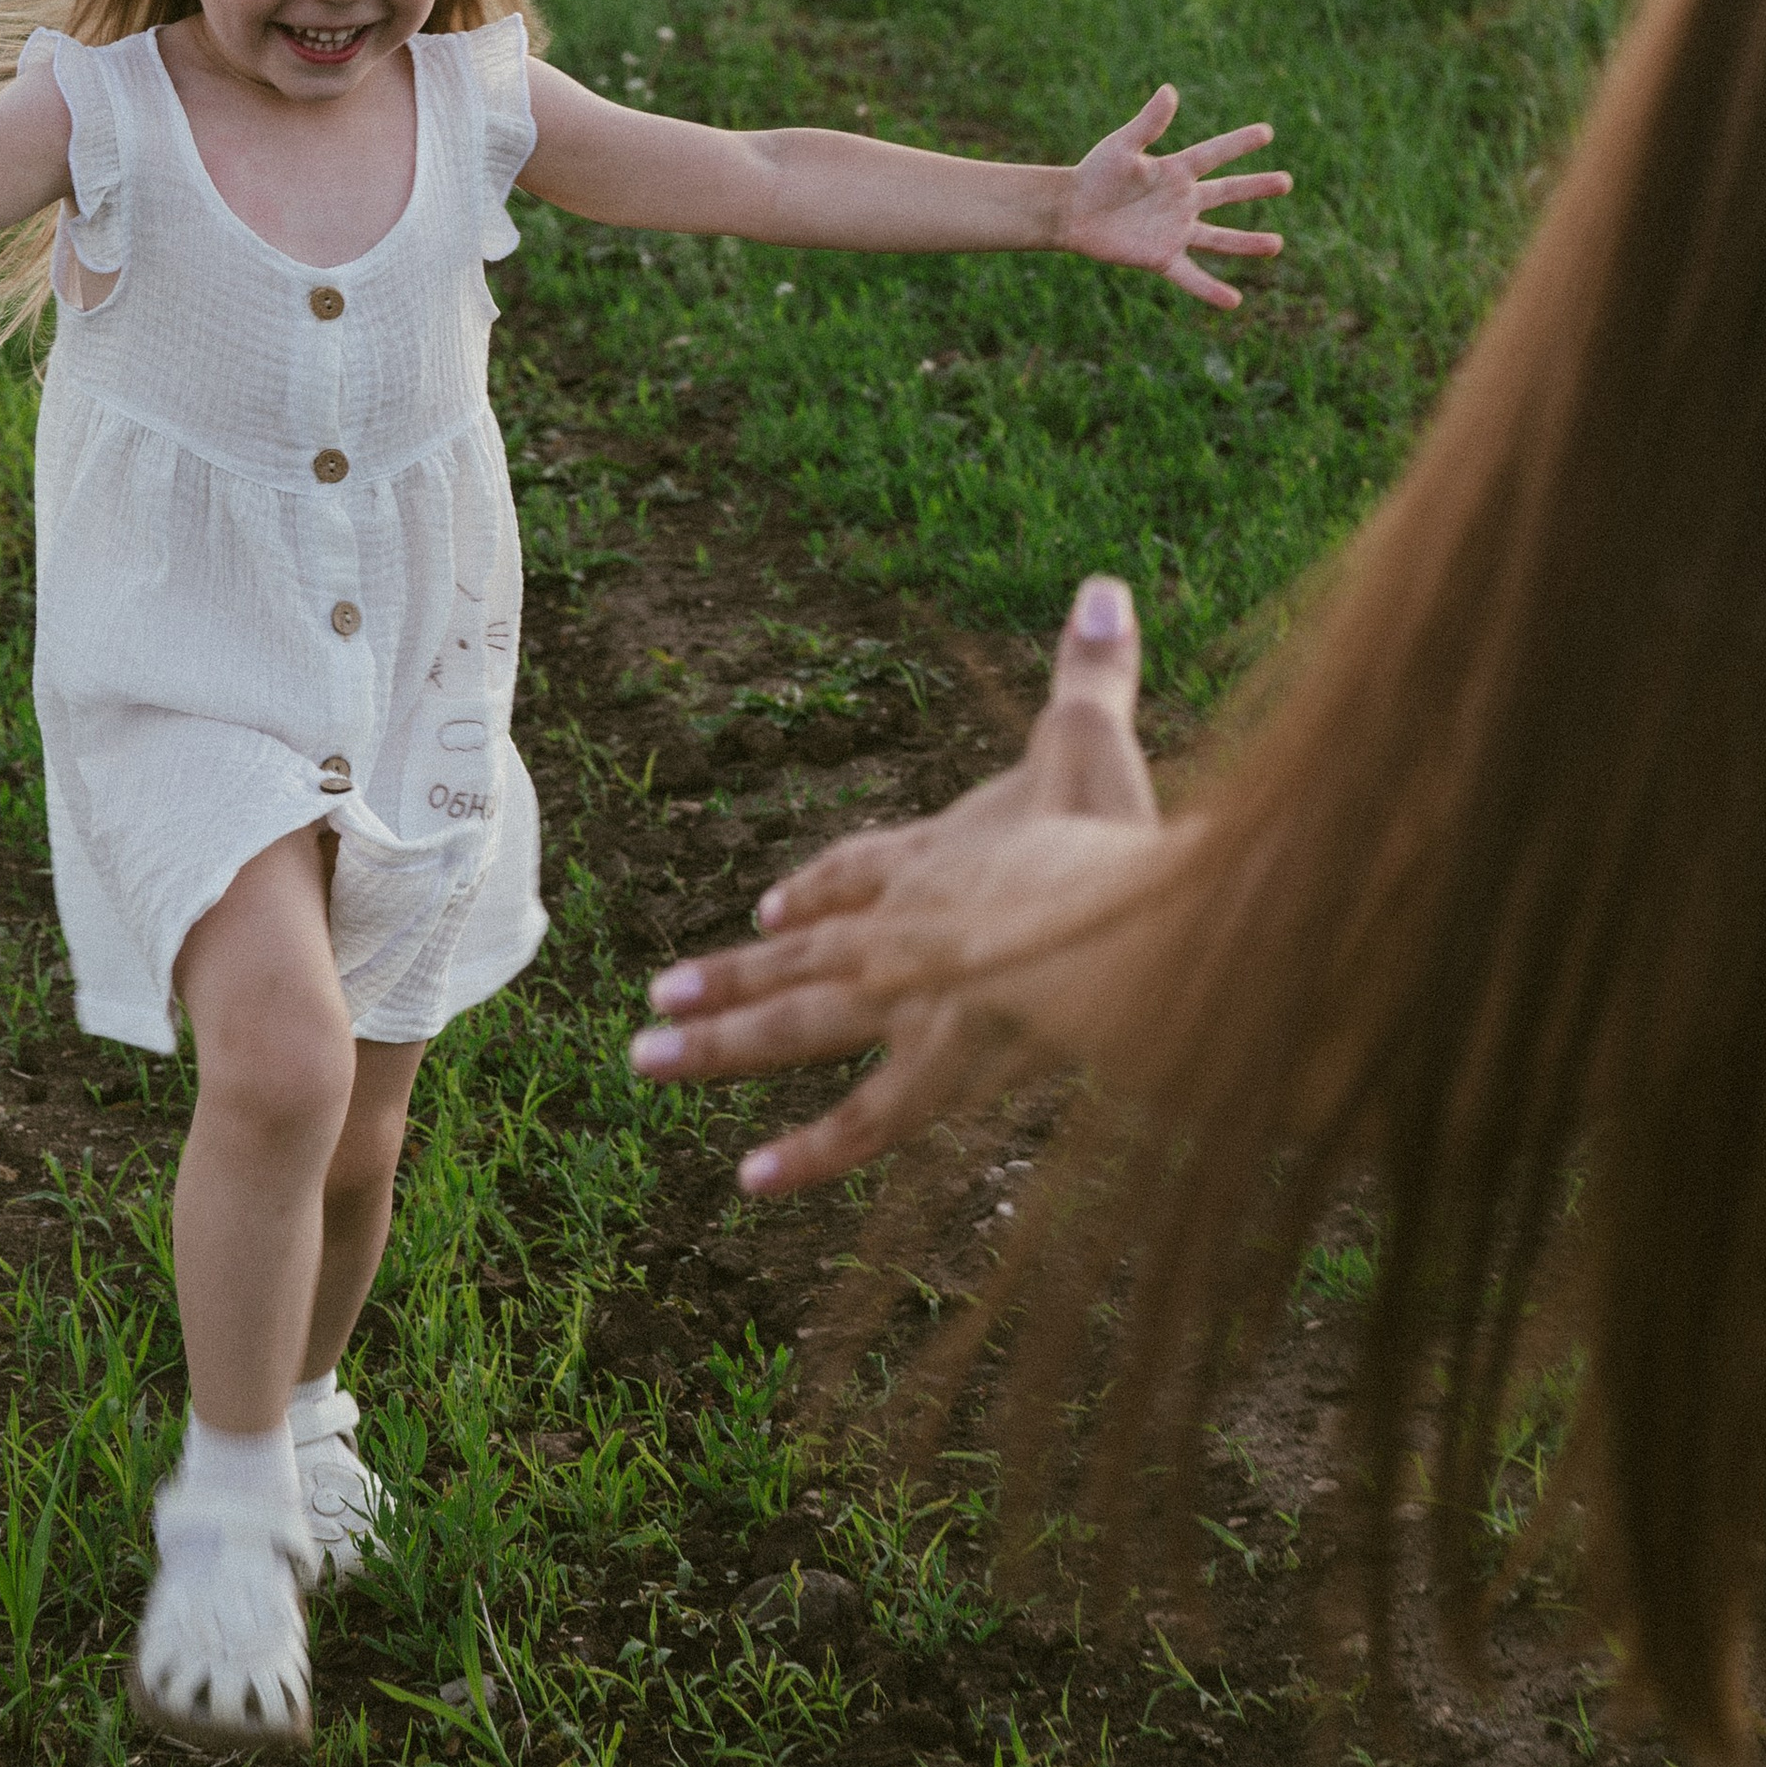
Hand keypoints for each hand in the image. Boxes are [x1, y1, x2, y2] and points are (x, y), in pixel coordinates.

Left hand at [630, 577, 1178, 1192]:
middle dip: (728, 973)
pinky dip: (808, 1154)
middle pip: (800, 954)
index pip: (855, 874)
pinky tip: (750, 1181)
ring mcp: (906, 1003)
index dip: (814, 894)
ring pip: (795, 1025)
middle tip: (655, 993)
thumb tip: (1105, 585)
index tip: (766, 909)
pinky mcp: (937, 1072)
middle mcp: (898, 930)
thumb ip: (1092, 671)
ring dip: (719, 1043)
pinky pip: (862, 1123)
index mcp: (934, 857)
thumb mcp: (1094, 741)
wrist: (1120, 928)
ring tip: (645, 1058)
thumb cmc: (1111, 836)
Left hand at [1062, 84, 1287, 308]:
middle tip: (1287, 182)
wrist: (1069, 210)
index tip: (1267, 132)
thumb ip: (1149, 123)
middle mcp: (1181, 200)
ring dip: (1247, 243)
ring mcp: (1174, 230)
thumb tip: (1170, 91)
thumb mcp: (1122, 146)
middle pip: (1226, 193)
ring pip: (1219, 238)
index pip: (1214, 154)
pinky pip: (1191, 276)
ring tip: (1277, 245)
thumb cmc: (1094, 173)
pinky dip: (1210, 290)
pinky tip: (1234, 302)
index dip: (1239, 143)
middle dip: (1256, 187)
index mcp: (1174, 171)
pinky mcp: (1161, 256)